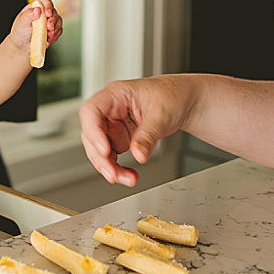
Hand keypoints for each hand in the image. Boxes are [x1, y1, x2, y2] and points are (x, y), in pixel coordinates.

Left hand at [9, 0, 60, 51]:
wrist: (22, 45)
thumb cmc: (20, 31)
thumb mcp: (21, 21)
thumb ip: (29, 14)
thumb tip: (37, 10)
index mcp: (36, 8)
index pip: (46, 2)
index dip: (49, 7)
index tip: (48, 14)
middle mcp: (44, 14)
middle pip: (54, 12)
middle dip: (53, 20)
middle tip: (49, 27)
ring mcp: (49, 22)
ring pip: (58, 21)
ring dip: (55, 28)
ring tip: (48, 35)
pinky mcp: (53, 31)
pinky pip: (59, 31)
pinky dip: (56, 35)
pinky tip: (49, 38)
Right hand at [78, 77, 192, 186]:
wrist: (183, 102)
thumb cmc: (171, 95)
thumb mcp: (162, 114)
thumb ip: (148, 135)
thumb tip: (139, 156)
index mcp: (115, 95)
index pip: (91, 111)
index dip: (93, 131)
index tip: (104, 150)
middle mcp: (109, 111)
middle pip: (91, 135)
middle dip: (100, 158)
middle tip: (114, 173)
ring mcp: (113, 126)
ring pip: (98, 150)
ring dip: (109, 167)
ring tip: (128, 179)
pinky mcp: (119, 140)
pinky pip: (111, 158)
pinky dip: (118, 169)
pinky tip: (130, 176)